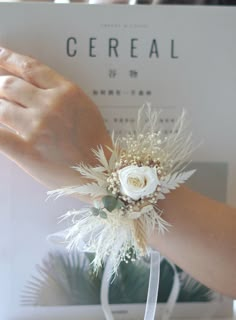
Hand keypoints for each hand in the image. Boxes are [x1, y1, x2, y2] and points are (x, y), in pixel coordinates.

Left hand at [0, 47, 111, 189]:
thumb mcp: (83, 107)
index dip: (8, 58)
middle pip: (9, 84)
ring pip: (0, 107)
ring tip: (2, 110)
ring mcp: (37, 128)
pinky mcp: (28, 151)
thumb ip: (58, 93)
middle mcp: (50, 106)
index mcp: (66, 92)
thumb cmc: (94, 141)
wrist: (101, 171)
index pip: (29, 67)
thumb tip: (30, 86)